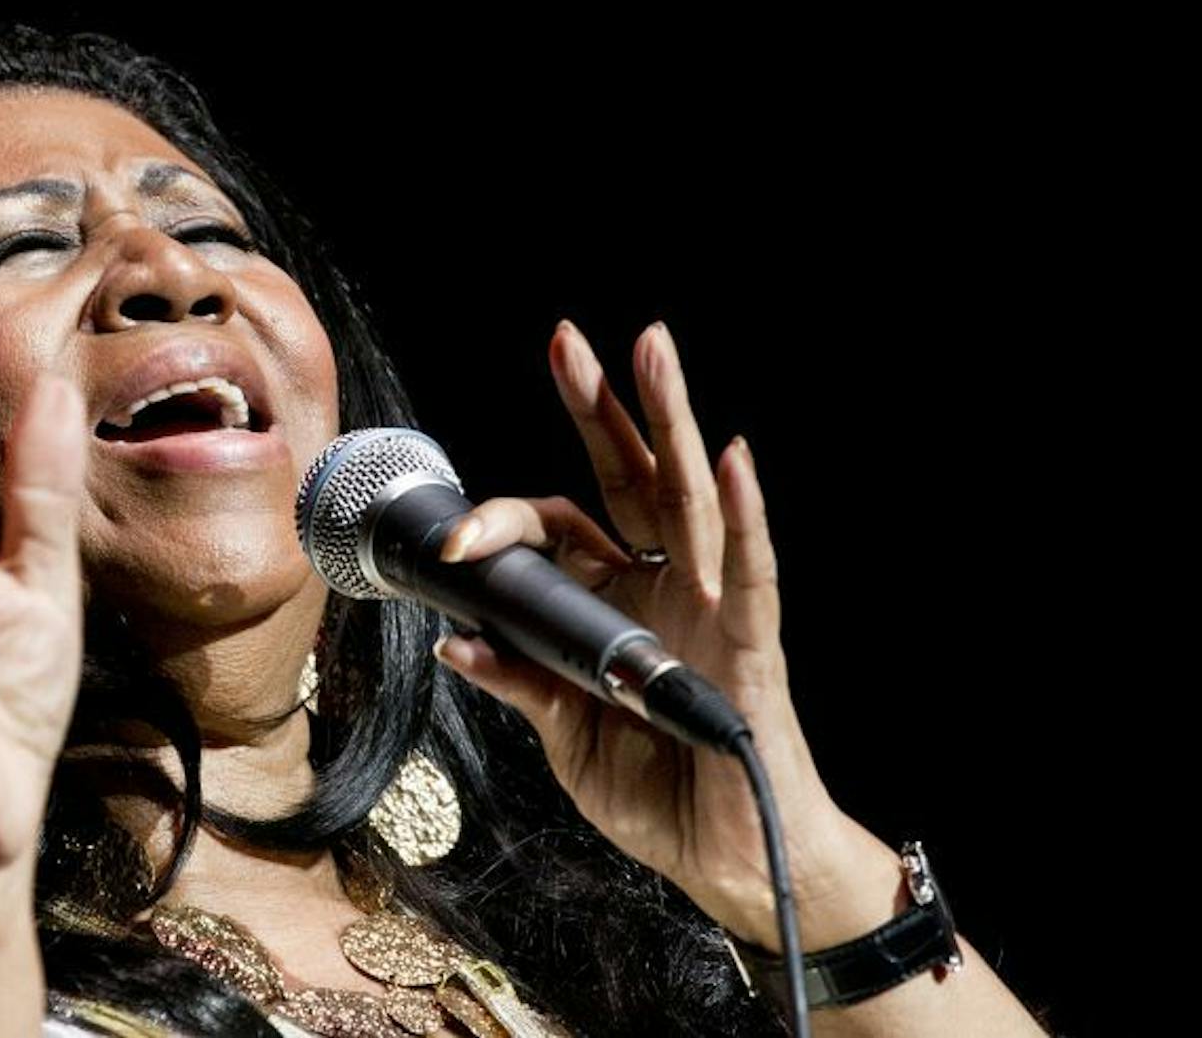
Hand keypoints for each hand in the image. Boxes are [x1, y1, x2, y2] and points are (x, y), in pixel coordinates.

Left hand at [433, 319, 898, 946]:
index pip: (557, 528)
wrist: (722, 861)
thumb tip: (453, 638)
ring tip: (651, 349)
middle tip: (571, 339)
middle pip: (630, 476)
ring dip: (670, 421)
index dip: (503, 523)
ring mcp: (711, 607)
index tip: (450, 543)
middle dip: (603, 406)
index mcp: (612, 599)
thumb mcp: (563, 736)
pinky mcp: (751, 645)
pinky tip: (730, 458)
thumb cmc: (654, 793)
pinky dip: (743, 513)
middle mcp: (664, 585)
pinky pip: (750, 570)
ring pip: (689, 497)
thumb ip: (520, 681)